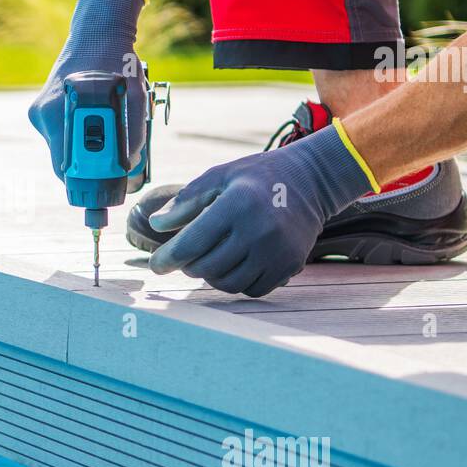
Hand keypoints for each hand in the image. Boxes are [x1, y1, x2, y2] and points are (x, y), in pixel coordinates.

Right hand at [28, 0, 148, 183]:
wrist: (98, 31)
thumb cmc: (118, 64)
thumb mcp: (135, 100)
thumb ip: (133, 136)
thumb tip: (130, 167)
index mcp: (60, 114)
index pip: (64, 169)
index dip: (85, 183)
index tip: (102, 190)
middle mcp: (44, 115)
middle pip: (62, 163)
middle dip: (86, 169)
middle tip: (110, 168)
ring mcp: (40, 112)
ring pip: (60, 149)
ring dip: (81, 151)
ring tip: (105, 135)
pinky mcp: (41, 109)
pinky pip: (59, 135)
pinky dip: (75, 136)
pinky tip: (92, 120)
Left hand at [147, 125, 374, 296]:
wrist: (311, 181)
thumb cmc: (257, 177)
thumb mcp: (220, 176)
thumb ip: (187, 200)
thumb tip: (155, 224)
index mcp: (237, 205)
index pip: (192, 243)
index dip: (167, 258)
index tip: (155, 265)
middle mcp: (259, 231)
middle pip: (207, 268)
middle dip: (189, 266)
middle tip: (187, 257)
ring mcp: (277, 251)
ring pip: (229, 284)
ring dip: (212, 276)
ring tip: (210, 259)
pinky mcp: (290, 265)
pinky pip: (253, 289)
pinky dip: (237, 283)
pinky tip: (235, 265)